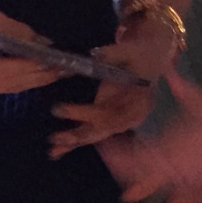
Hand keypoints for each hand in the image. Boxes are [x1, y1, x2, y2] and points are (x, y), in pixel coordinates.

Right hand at [0, 5, 64, 100]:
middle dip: (42, 75)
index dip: (36, 67)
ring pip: (13, 87)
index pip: (11, 70)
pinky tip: (39, 74)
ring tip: (59, 72)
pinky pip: (6, 87)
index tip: (59, 62)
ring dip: (36, 79)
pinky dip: (24, 80)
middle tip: (67, 69)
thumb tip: (44, 43)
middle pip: (15, 83)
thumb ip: (16, 32)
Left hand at [49, 36, 156, 156]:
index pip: (111, 113)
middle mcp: (128, 116)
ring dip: (74, 142)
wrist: (148, 59)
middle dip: (79, 135)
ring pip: (95, 134)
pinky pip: (91, 132)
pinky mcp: (106, 118)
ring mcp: (117, 119)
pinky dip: (74, 142)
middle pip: (102, 129)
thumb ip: (114, 53)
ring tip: (53, 150)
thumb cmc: (140, 55)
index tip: (60, 109)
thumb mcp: (130, 51)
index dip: (86, 114)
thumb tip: (95, 55)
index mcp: (138, 102)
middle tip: (56, 138)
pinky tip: (58, 151)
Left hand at [102, 68, 201, 201]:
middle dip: (118, 163)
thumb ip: (181, 87)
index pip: (127, 157)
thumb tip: (164, 66)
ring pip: (148, 180)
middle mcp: (168, 172)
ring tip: (129, 153)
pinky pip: (165, 182)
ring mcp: (181, 183)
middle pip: (132, 175)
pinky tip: (159, 159)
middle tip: (111, 148)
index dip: (110, 152)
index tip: (100, 141)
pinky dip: (154, 173)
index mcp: (166, 152)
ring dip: (135, 170)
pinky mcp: (194, 188)